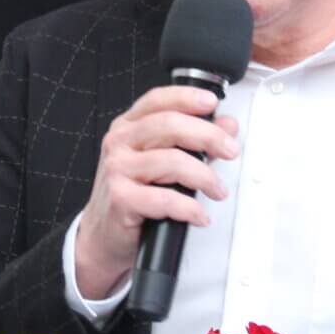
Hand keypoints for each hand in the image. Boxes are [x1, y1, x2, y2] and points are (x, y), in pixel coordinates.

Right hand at [73, 85, 239, 298]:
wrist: (104, 235)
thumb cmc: (134, 194)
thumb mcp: (162, 161)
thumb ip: (195, 139)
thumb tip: (227, 124)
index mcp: (128, 127)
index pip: (157, 100)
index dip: (186, 97)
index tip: (212, 104)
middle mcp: (120, 143)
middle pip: (169, 125)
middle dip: (208, 136)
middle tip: (230, 151)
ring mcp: (117, 170)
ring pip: (171, 161)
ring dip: (204, 177)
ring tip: (217, 190)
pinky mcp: (121, 198)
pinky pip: (165, 199)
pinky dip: (189, 208)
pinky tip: (200, 214)